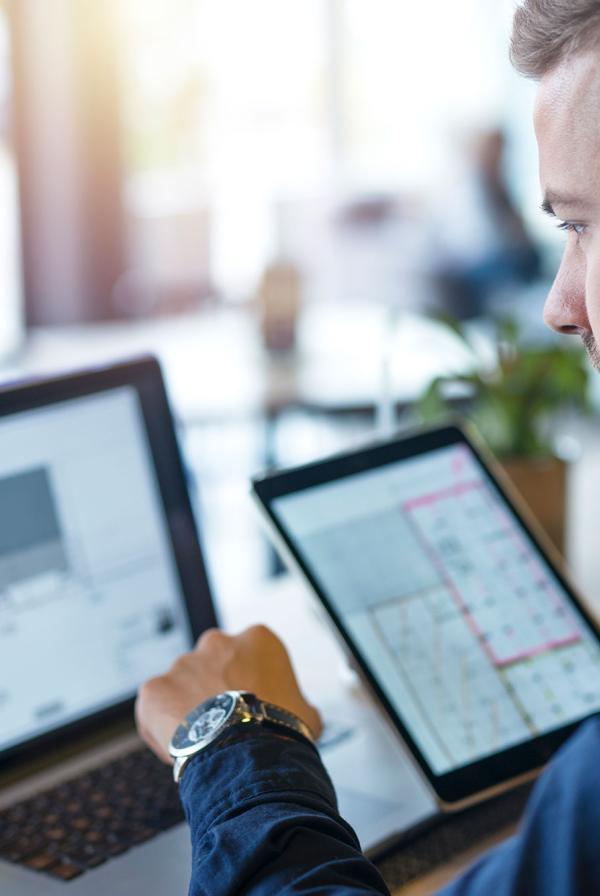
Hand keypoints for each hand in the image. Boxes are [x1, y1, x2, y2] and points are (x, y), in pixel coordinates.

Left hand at [135, 625, 321, 762]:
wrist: (247, 755)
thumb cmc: (280, 732)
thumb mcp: (308, 713)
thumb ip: (299, 703)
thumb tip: (304, 713)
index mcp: (257, 640)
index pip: (251, 657)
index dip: (252, 686)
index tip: (253, 709)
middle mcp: (217, 643)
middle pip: (213, 665)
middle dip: (216, 690)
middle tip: (226, 724)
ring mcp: (183, 664)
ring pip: (183, 687)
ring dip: (190, 708)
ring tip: (203, 742)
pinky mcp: (155, 689)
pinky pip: (155, 708)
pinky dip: (162, 726)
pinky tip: (179, 749)